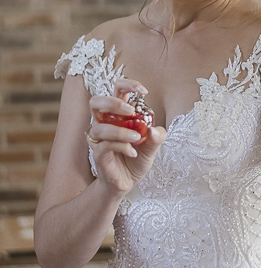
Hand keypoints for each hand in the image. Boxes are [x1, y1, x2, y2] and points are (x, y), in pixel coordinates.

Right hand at [87, 78, 165, 196]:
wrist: (127, 182)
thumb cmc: (137, 159)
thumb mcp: (153, 147)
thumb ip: (157, 137)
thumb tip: (154, 130)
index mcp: (118, 115)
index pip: (117, 90)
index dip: (128, 85)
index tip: (144, 91)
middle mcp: (105, 123)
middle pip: (96, 102)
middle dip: (112, 102)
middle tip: (130, 111)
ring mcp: (99, 139)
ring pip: (99, 126)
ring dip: (120, 131)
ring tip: (137, 138)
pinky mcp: (97, 154)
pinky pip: (104, 145)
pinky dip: (121, 146)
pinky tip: (132, 152)